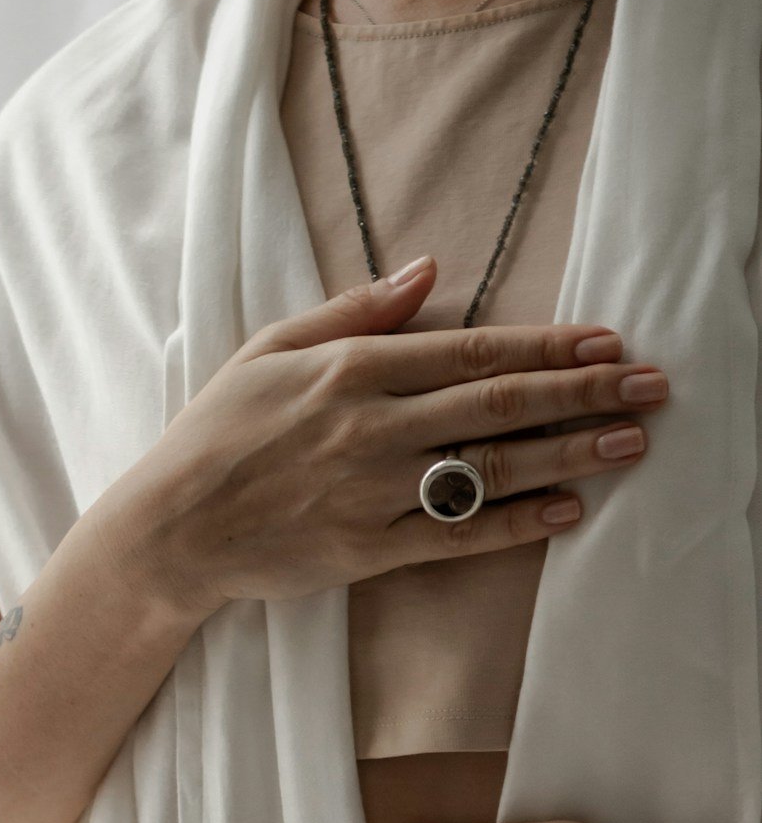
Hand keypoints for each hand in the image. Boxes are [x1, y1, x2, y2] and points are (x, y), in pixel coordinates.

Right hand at [96, 255, 668, 622]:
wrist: (170, 528)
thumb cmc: (215, 434)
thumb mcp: (271, 348)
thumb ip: (354, 309)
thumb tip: (430, 271)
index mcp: (352, 368)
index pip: (473, 349)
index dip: (549, 343)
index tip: (608, 340)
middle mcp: (372, 426)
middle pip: (500, 402)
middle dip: (585, 391)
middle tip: (652, 386)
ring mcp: (373, 492)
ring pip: (491, 467)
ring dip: (569, 453)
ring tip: (631, 443)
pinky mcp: (366, 551)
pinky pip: (457, 535)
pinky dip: (516, 524)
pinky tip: (567, 511)